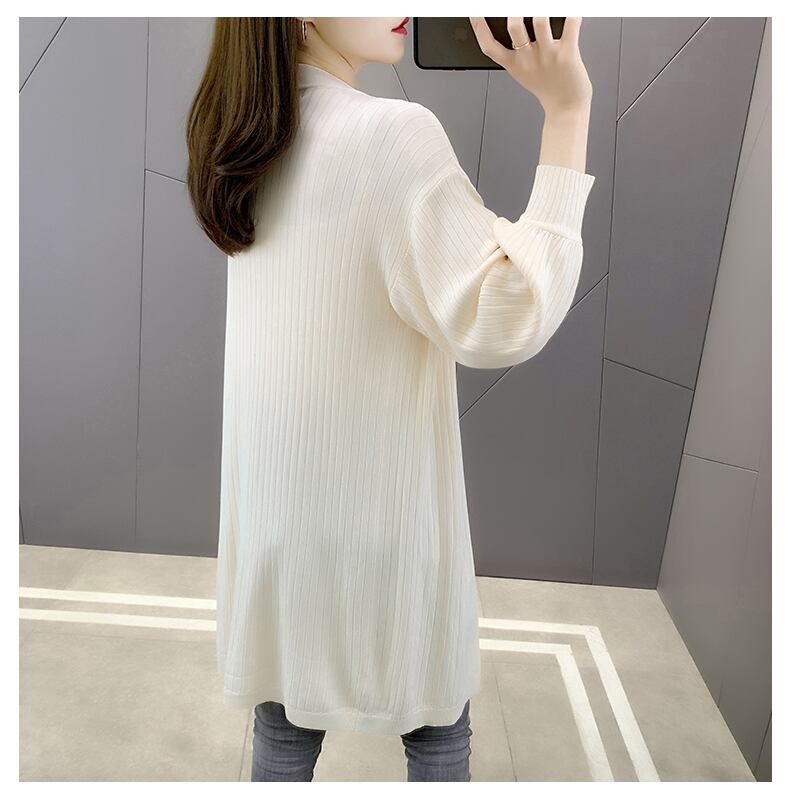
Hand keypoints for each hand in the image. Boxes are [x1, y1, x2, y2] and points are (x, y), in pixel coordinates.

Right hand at [469, 17, 592, 114]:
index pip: (489, 46)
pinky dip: (573, 13)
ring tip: (545, 8)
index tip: (474, 11)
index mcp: (514, 64)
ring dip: (542, 9)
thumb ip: (515, 53)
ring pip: (540, 20)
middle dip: (515, 10)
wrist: (566, 106)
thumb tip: (514, 25)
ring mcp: (547, 55)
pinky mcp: (568, 52)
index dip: (479, 27)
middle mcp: (528, 58)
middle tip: (520, 6)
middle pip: (514, 26)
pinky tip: (572, 10)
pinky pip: (571, 24)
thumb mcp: (523, 73)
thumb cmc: (547, 87)